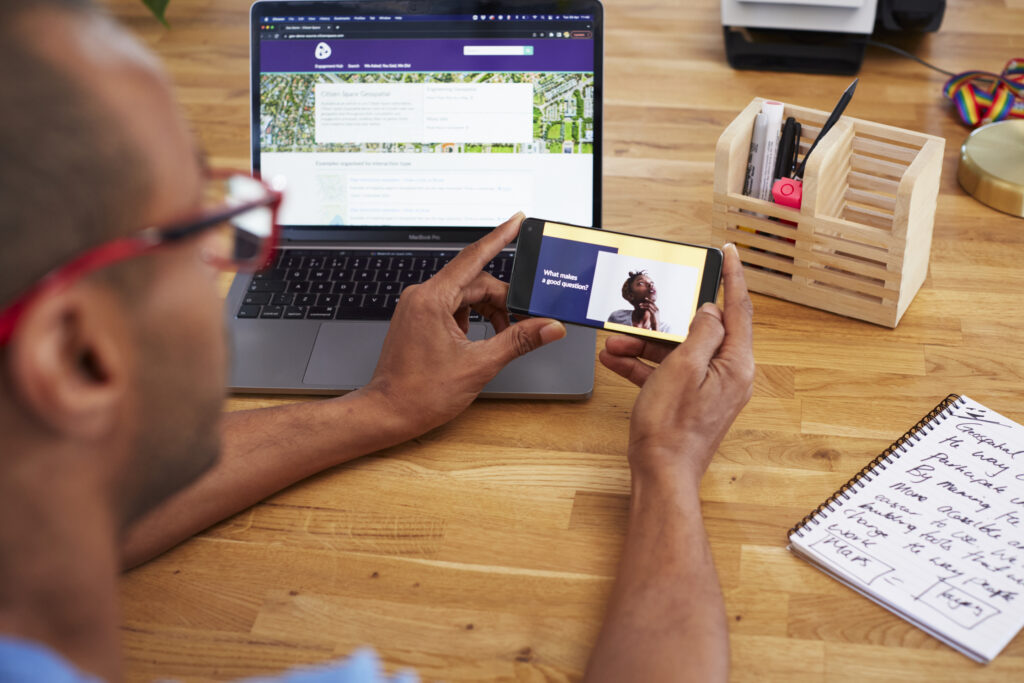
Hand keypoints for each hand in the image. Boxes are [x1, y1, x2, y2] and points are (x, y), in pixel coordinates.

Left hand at [362, 212, 565, 439]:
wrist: (388, 413)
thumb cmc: (420, 393)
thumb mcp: (479, 365)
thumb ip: (518, 341)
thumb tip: (548, 327)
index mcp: (432, 300)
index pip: (473, 258)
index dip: (499, 237)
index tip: (516, 220)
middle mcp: (422, 296)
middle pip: (475, 282)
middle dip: (502, 300)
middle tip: (523, 323)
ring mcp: (418, 307)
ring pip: (465, 296)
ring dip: (489, 311)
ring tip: (501, 337)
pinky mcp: (419, 319)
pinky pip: (453, 307)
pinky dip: (473, 319)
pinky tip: (479, 340)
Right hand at [599, 243, 753, 485]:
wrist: (660, 474)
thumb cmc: (671, 429)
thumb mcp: (682, 368)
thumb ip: (700, 333)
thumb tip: (710, 311)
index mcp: (736, 365)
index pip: (738, 309)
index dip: (733, 277)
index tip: (729, 253)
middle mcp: (728, 375)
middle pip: (700, 331)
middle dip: (664, 321)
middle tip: (645, 309)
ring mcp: (709, 390)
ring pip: (678, 353)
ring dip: (645, 345)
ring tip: (615, 342)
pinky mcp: (690, 402)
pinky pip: (668, 373)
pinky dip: (644, 366)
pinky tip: (616, 360)